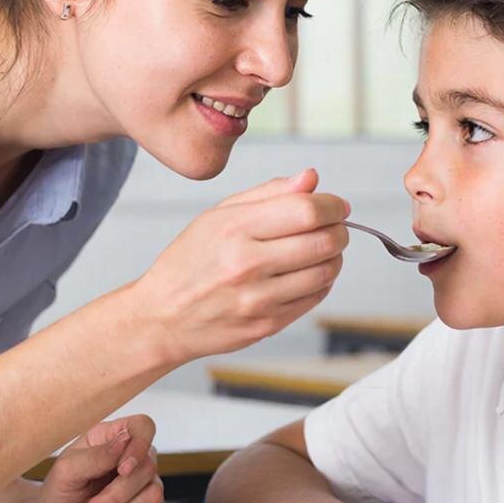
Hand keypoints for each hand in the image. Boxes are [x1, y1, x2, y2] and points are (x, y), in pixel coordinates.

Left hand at [22, 413, 173, 502]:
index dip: (140, 447)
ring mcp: (145, 491)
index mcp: (113, 440)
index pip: (144, 427)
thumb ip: (95, 456)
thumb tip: (124, 441)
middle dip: (115, 502)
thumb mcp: (65, 472)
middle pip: (149, 474)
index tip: (121, 470)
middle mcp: (135, 462)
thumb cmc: (57, 495)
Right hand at [130, 168, 349, 364]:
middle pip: (324, 241)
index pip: (306, 210)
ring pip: (326, 272)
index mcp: (234, 229)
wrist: (163, 317)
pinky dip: (322, 282)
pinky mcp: (267, 324)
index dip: (333, 205)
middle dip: (340, 230)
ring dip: (334, 257)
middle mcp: (246, 264)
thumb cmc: (190, 261)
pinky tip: (308, 273)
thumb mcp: (217, 216)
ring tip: (323, 249)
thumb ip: (267, 194)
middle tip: (336, 226)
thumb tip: (311, 178)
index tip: (337, 205)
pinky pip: (314, 298)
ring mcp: (258, 299)